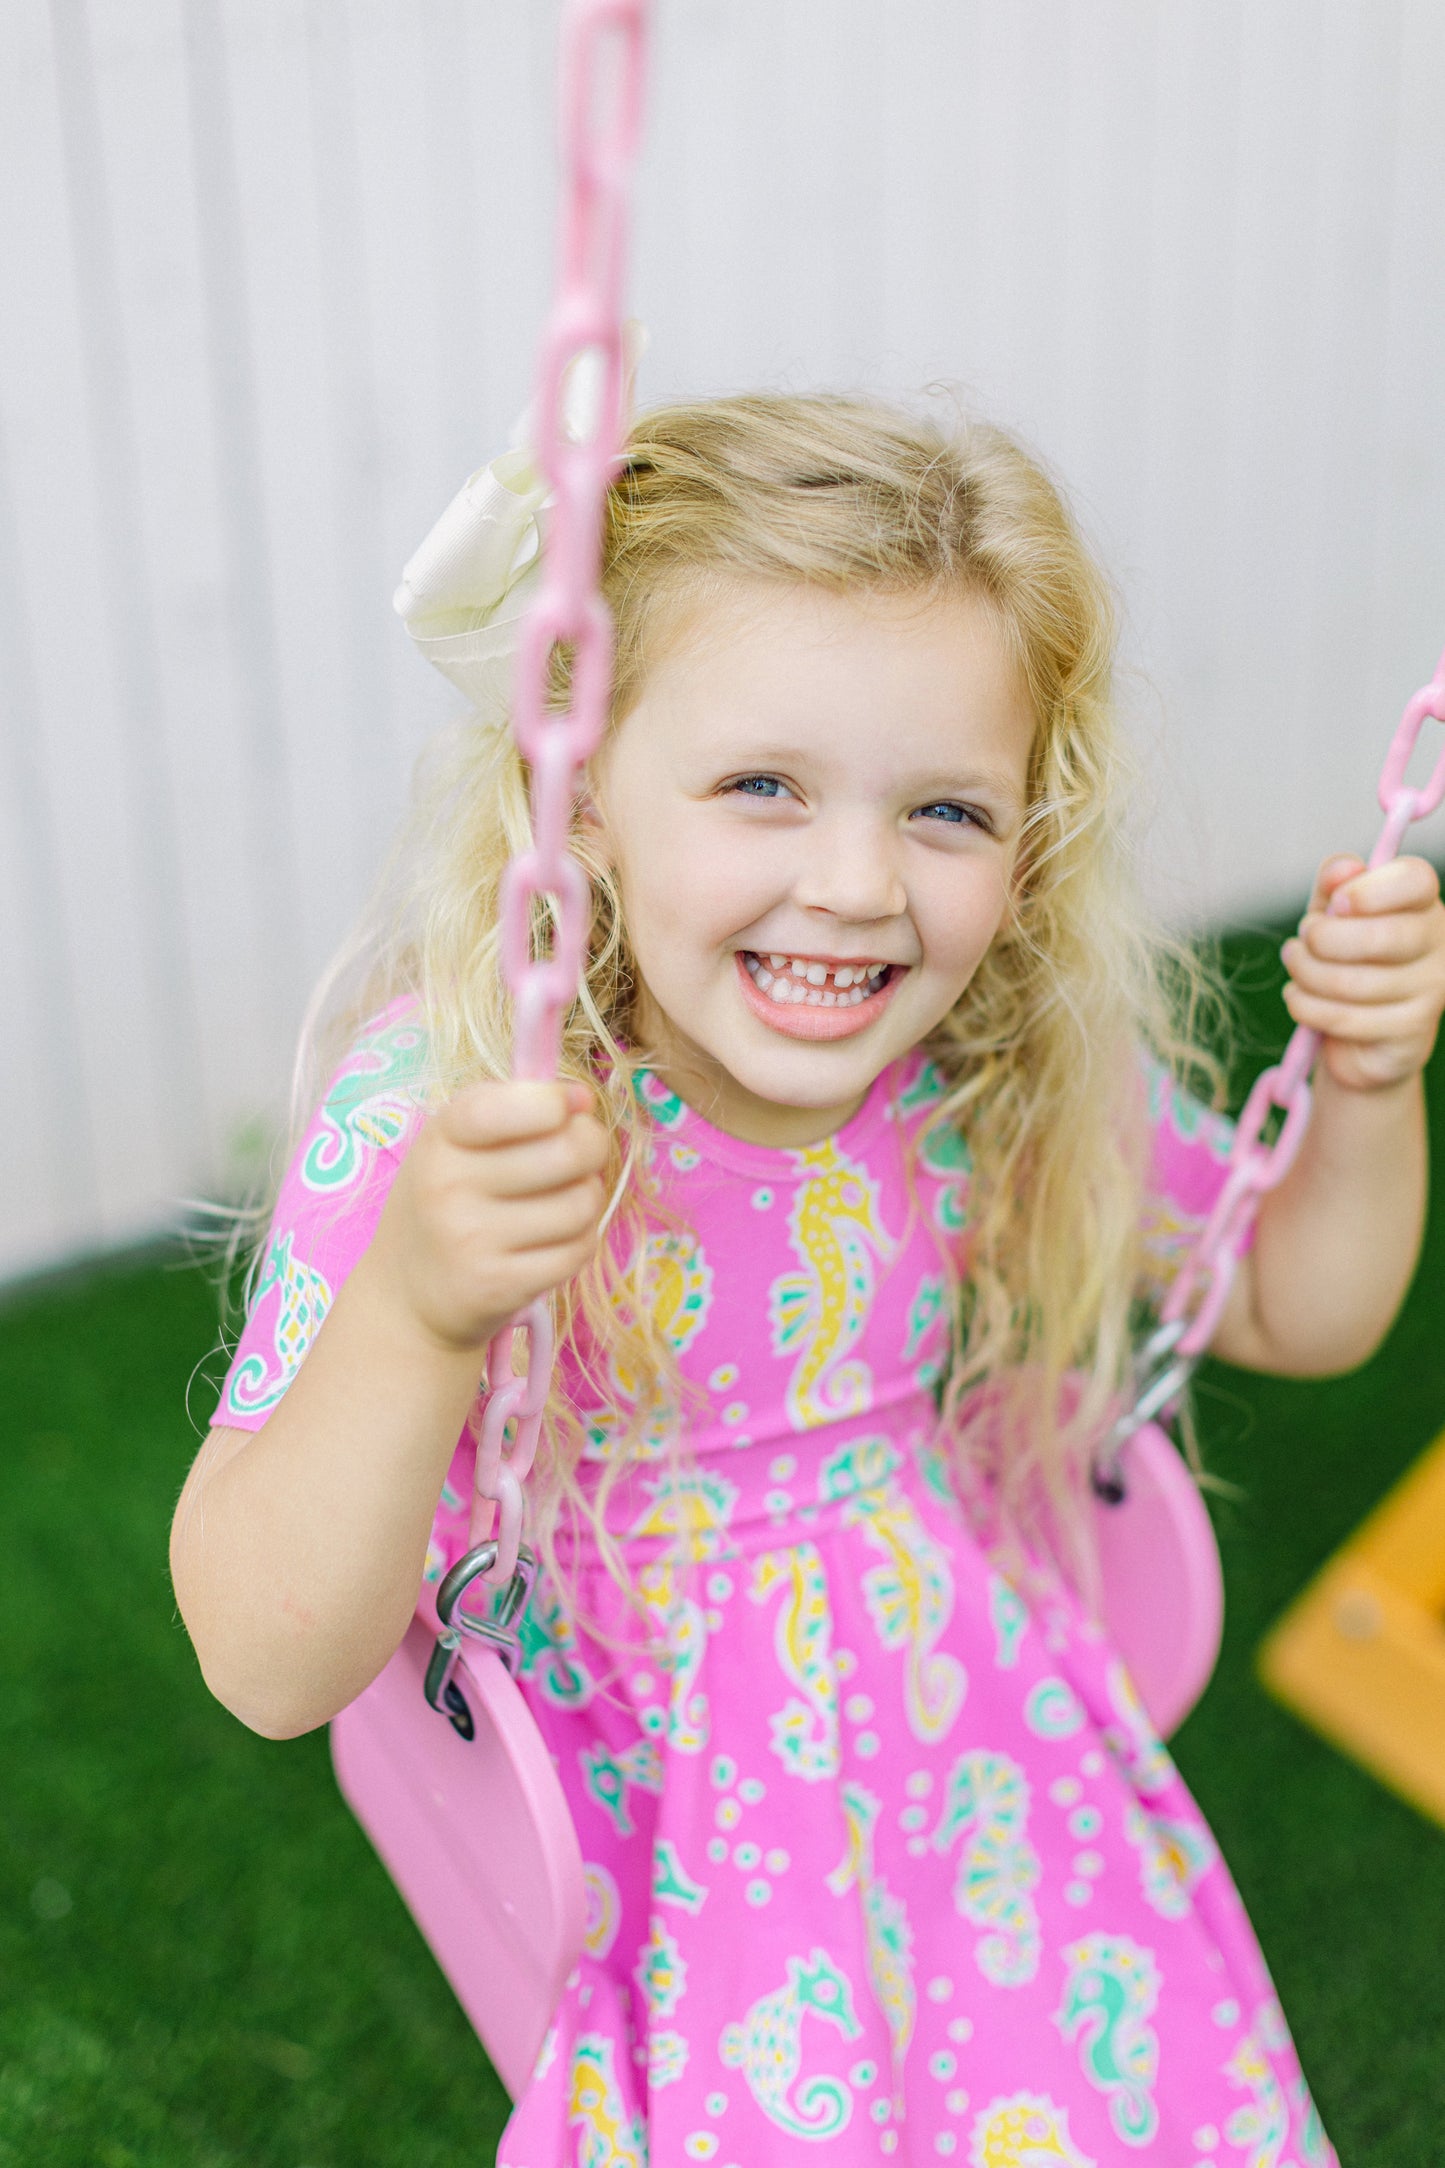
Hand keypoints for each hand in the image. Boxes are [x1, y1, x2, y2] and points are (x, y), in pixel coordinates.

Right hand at [365, 1079, 609, 1352]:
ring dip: (587, 1200)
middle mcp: (450, 1186)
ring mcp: (472, 1240)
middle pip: (568, 1151)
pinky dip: (580, 1242)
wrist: (405, 1293)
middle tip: (581, 1155)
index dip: (555, 1102)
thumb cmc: (447, 1200)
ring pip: (582, 1204)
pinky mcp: (498, 1286)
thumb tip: (582, 1098)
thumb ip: (517, 1107)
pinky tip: (553, 1241)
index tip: (568, 1106)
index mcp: (442, 1136)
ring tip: (563, 1202)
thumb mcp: (459, 1141)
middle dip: (592, 1147)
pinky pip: (579, 1250)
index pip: (509, 1107)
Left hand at [1280, 853, 1444, 1090]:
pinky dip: (1305, 1006)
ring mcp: (1431, 989)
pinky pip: (1345, 1018)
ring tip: (1296, 968)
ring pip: (1353, 982)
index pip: (1415, 880)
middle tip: (1302, 941)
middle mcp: (1439, 943)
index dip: (1367, 891)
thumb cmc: (1345, 957)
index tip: (1335, 904)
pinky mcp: (1410, 1030)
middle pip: (1380, 936)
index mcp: (1422, 903)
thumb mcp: (1332, 912)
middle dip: (1321, 939)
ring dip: (1305, 974)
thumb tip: (1345, 869)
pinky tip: (1298, 997)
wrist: (1356, 1031)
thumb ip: (1334, 883)